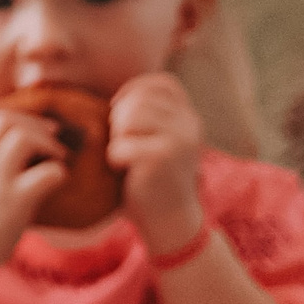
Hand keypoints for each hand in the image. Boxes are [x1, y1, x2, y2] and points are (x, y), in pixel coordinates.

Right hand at [0, 101, 63, 271]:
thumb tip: (8, 149)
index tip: (16, 120)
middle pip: (5, 119)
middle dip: (34, 123)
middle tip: (52, 136)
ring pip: (24, 136)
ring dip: (48, 142)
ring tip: (58, 156)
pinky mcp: (17, 200)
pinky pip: (49, 172)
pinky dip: (59, 172)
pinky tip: (57, 181)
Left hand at [109, 72, 204, 255]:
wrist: (168, 220)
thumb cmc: (150, 177)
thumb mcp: (155, 138)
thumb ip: (145, 114)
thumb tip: (112, 93)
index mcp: (190, 116)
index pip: (161, 83)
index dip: (134, 93)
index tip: (121, 117)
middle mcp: (191, 123)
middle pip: (140, 99)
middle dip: (119, 120)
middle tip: (122, 145)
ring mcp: (181, 139)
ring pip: (130, 117)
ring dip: (117, 138)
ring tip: (124, 157)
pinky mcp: (164, 157)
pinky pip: (121, 145)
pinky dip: (114, 158)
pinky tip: (124, 171)